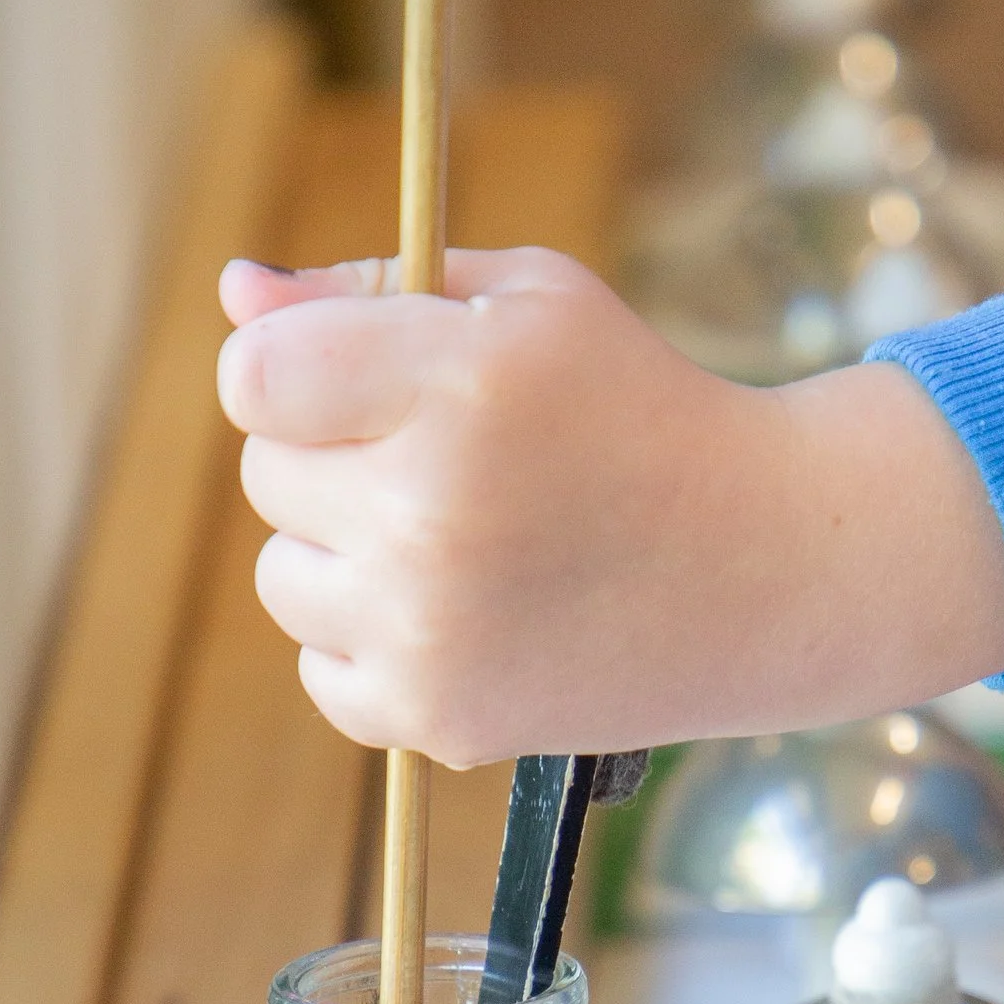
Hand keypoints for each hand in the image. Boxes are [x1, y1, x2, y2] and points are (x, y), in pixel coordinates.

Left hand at [216, 244, 1003, 761]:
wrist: (770, 567)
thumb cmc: (639, 409)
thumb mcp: (531, 304)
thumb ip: (371, 286)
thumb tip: (233, 289)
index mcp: (457, 381)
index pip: (254, 377)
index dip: (290, 371)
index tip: (351, 382)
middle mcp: (431, 508)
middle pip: (268, 473)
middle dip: (336, 455)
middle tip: (449, 460)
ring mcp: (429, 626)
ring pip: (282, 577)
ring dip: (344, 553)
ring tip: (461, 538)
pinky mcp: (439, 717)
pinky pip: (322, 672)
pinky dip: (374, 643)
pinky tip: (465, 610)